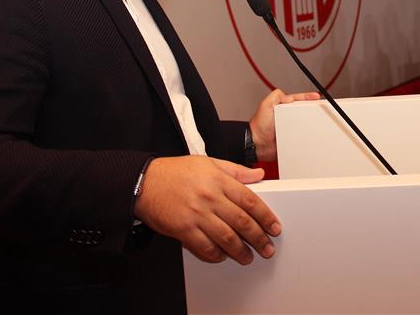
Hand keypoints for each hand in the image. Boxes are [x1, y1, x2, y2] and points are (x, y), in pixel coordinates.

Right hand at [133, 156, 278, 264]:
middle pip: (242, 221)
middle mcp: (210, 198)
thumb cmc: (176, 172)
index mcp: (219, 180)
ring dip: (240, 250)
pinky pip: (204, 247)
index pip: (250, 200)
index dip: (266, 216)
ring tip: (249, 256)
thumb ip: (235, 170)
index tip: (274, 227)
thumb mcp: (209, 163)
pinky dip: (216, 254)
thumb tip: (258, 174)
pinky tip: (223, 256)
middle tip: (268, 247)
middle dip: (258, 237)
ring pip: (226, 237)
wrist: (145, 182)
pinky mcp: (183, 229)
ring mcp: (196, 215)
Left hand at [249, 88, 320, 160]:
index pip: (297, 99)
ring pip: (304, 122)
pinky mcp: (291, 137)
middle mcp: (287, 116)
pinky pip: (302, 135)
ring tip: (316, 120)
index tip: (316, 97)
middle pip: (303, 110)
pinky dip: (306, 134)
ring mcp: (290, 127)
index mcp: (283, 107)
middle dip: (311, 109)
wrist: (257, 144)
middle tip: (319, 108)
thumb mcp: (265, 105)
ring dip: (310, 122)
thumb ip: (275, 96)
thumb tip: (286, 94)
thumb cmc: (259, 126)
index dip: (307, 97)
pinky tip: (310, 133)